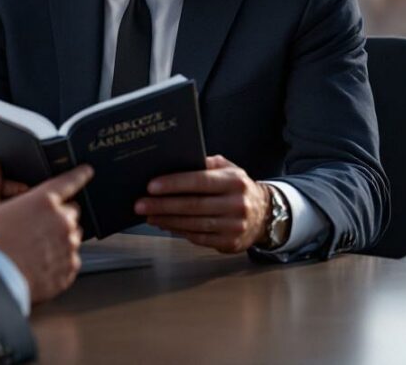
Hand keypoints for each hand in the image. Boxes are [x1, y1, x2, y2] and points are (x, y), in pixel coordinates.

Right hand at [0, 154, 92, 303]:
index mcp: (44, 201)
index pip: (70, 181)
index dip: (80, 174)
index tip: (87, 171)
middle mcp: (62, 221)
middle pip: (71, 211)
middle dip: (59, 214)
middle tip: (37, 225)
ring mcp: (68, 246)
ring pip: (72, 236)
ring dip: (60, 238)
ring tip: (35, 247)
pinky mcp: (70, 268)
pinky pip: (70, 260)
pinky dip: (60, 261)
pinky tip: (40, 264)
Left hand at [133, 155, 271, 253]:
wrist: (265, 214)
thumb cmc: (237, 187)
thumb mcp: (228, 169)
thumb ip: (206, 164)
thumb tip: (176, 162)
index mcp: (234, 181)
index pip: (199, 181)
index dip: (173, 184)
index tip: (150, 186)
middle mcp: (237, 204)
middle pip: (193, 205)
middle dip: (162, 205)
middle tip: (140, 204)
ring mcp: (234, 226)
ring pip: (193, 224)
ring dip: (167, 220)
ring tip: (148, 215)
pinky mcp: (230, 243)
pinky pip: (199, 238)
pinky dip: (179, 231)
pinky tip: (165, 224)